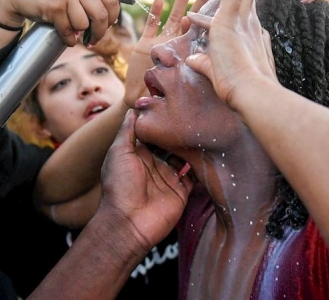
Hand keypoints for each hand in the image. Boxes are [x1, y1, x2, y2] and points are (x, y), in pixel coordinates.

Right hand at [0, 0, 119, 45]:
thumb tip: (110, 19)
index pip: (112, 1)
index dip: (112, 19)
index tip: (107, 27)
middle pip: (101, 16)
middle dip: (99, 33)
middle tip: (93, 40)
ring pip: (84, 25)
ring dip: (79, 34)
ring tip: (71, 32)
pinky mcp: (55, 6)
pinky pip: (69, 31)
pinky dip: (68, 38)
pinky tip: (64, 35)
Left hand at [98, 111, 193, 252]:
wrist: (128, 224)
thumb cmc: (119, 186)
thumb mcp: (118, 153)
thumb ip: (126, 131)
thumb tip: (134, 109)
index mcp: (137, 154)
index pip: (151, 133)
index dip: (160, 121)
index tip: (172, 103)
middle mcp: (154, 164)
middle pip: (169, 144)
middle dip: (178, 132)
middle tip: (194, 113)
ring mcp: (168, 178)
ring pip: (183, 158)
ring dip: (191, 147)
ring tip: (204, 129)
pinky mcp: (181, 192)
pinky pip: (194, 178)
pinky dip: (201, 168)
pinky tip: (210, 152)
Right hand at [123, 0, 216, 106]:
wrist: (142, 103)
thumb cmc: (165, 95)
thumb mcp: (186, 79)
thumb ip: (199, 67)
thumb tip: (225, 60)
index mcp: (189, 50)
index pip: (206, 29)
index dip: (214, 15)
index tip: (225, 0)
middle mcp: (177, 43)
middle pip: (193, 17)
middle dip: (202, 0)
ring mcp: (161, 42)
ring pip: (174, 16)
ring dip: (181, 0)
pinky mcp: (144, 44)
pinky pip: (152, 25)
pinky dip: (155, 13)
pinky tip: (158, 0)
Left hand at [185, 0, 279, 108]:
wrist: (251, 93)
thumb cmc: (238, 91)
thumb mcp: (216, 72)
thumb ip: (204, 63)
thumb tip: (192, 59)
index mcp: (249, 38)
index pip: (241, 15)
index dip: (235, 4)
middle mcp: (250, 26)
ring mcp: (243, 21)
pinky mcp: (232, 19)